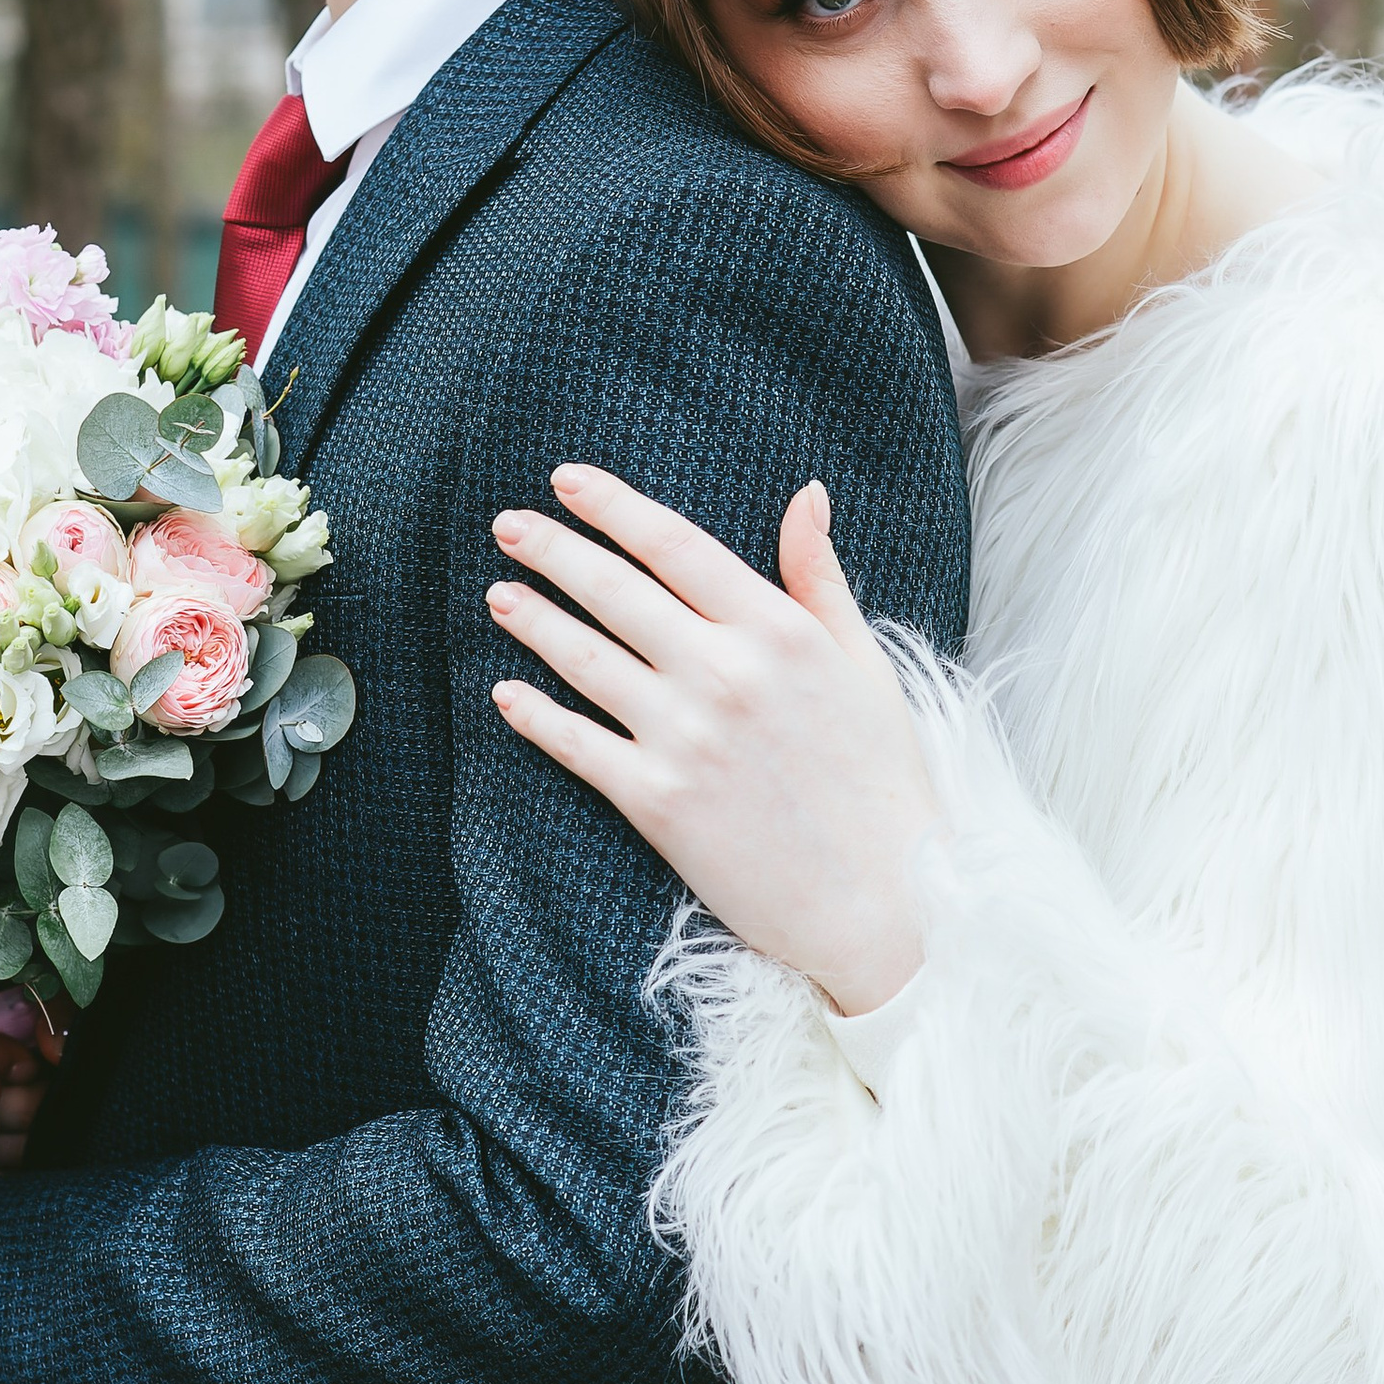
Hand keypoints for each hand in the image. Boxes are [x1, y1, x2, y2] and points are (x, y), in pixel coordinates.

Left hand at [486, 465, 939, 1016]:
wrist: (882, 903)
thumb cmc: (881, 781)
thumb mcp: (864, 665)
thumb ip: (820, 578)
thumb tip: (806, 493)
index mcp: (780, 633)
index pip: (675, 546)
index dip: (613, 507)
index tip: (567, 480)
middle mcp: (726, 675)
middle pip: (616, 592)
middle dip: (555, 550)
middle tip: (510, 525)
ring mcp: (686, 739)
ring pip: (585, 661)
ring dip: (534, 621)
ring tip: (501, 595)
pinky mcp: (658, 803)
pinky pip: (578, 746)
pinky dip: (536, 717)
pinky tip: (506, 694)